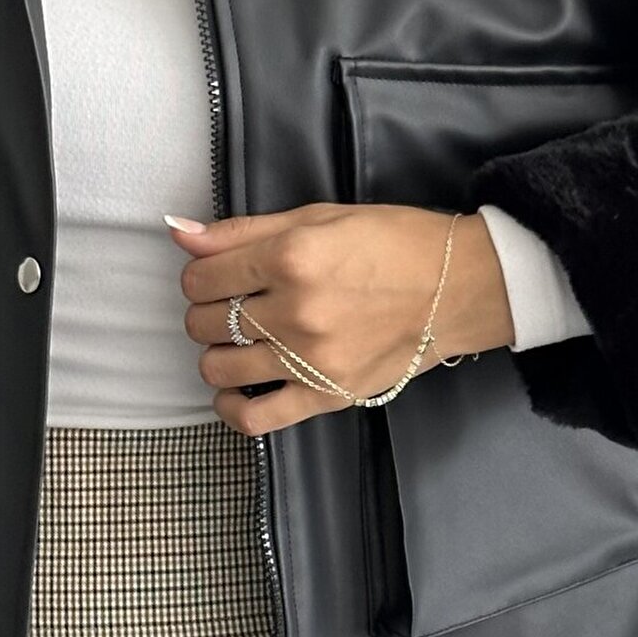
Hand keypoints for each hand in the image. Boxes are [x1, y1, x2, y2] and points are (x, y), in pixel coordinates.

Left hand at [165, 202, 514, 433]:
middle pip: (204, 322)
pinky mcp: (326, 395)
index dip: (200, 274)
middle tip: (236, 303)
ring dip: (217, 353)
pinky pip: (253, 419)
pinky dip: (230, 407)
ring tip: (242, 340)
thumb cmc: (394, 244)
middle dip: (208, 310)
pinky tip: (236, 387)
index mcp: (292, 257)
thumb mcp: (318, 218)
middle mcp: (296, 311)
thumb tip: (178, 229)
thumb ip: (242, 230)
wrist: (460, 287)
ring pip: (217, 366)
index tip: (218, 274)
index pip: (201, 277)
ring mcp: (310, 359)